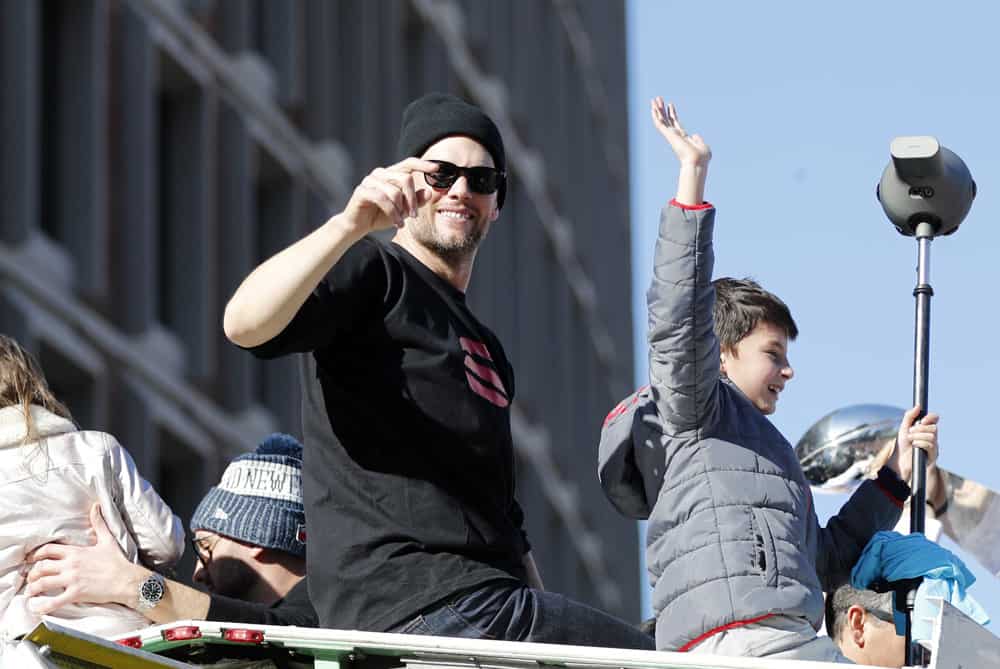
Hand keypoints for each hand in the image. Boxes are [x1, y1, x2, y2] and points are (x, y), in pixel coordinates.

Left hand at [25, 504, 141, 612]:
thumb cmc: (117, 561)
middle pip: (42, 567)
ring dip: (33, 588)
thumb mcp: (108, 539)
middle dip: (33, 573)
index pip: (49, 550)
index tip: (32, 559)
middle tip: (31, 578)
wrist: (127, 579)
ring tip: (30, 592)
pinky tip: (37, 608)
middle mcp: (71, 565)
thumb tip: (96, 506)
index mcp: (76, 552)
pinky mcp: (76, 594)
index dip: (37, 554)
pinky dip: (42, 606)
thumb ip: (99, 523)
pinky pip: (54, 602)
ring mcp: (72, 580)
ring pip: (43, 583)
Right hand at [342, 157, 438, 233]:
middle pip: (405, 178)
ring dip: (401, 210)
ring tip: (401, 222)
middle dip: (413, 200)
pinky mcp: (362, 191)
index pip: (408, 163)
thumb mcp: (403, 210)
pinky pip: (382, 199)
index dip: (423, 164)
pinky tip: (396, 223)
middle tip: (414, 215)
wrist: (359, 226)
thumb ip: (416, 201)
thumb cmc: (380, 215)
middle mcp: (380, 173)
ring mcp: (370, 180)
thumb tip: (429, 192)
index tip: (437, 167)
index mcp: (391, 174)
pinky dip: (392, 212)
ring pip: (395, 191)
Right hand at [650, 97, 710, 166]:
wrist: (697, 162)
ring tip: (654, 99)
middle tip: (659, 99)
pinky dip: (656, 116)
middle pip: (666, 119)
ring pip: (661, 120)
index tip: (670, 104)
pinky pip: (660, 124)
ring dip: (657, 109)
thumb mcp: (702, 145)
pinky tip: (653, 108)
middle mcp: (675, 135)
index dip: (672, 113)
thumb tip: (694, 135)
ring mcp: (671, 135)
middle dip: (662, 109)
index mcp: (683, 137)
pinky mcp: (669, 135)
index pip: (675, 123)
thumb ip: (698, 140)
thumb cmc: (701, 157)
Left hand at [887, 406, 939, 484]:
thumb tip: (918, 406)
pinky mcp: (933, 456)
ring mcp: (934, 447)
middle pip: (934, 428)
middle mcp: (933, 438)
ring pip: (932, 436)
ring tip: (910, 440)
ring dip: (918, 436)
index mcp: (926, 430)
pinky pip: (930, 446)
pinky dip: (920, 443)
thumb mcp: (904, 428)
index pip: (935, 419)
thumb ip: (910, 416)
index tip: (922, 420)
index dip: (931, 417)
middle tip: (910, 432)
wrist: (899, 461)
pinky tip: (914, 445)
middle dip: (920, 428)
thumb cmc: (902, 445)